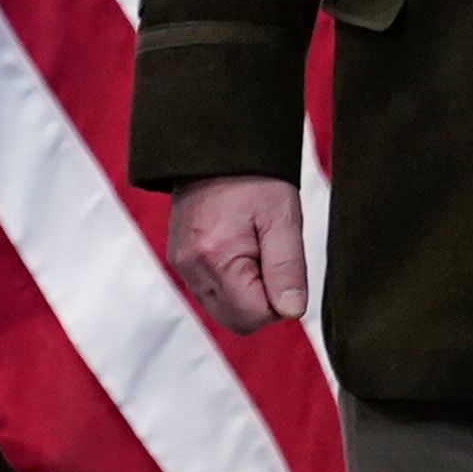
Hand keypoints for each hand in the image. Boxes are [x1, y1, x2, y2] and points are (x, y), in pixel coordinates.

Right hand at [167, 176, 308, 334]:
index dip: (279, 302)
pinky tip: (239, 251)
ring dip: (246, 294)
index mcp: (216, 258)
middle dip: (262, 302)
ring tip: (254, 250)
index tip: (283, 265)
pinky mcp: (180, 261)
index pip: (255, 317)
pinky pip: (212, 293)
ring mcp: (182, 266)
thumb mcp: (282, 218)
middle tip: (271, 259)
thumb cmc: (254, 179)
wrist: (216, 149)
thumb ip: (287, 269)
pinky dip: (231, 284)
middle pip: (236, 321)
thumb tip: (291, 311)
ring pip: (224, 310)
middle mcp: (192, 268)